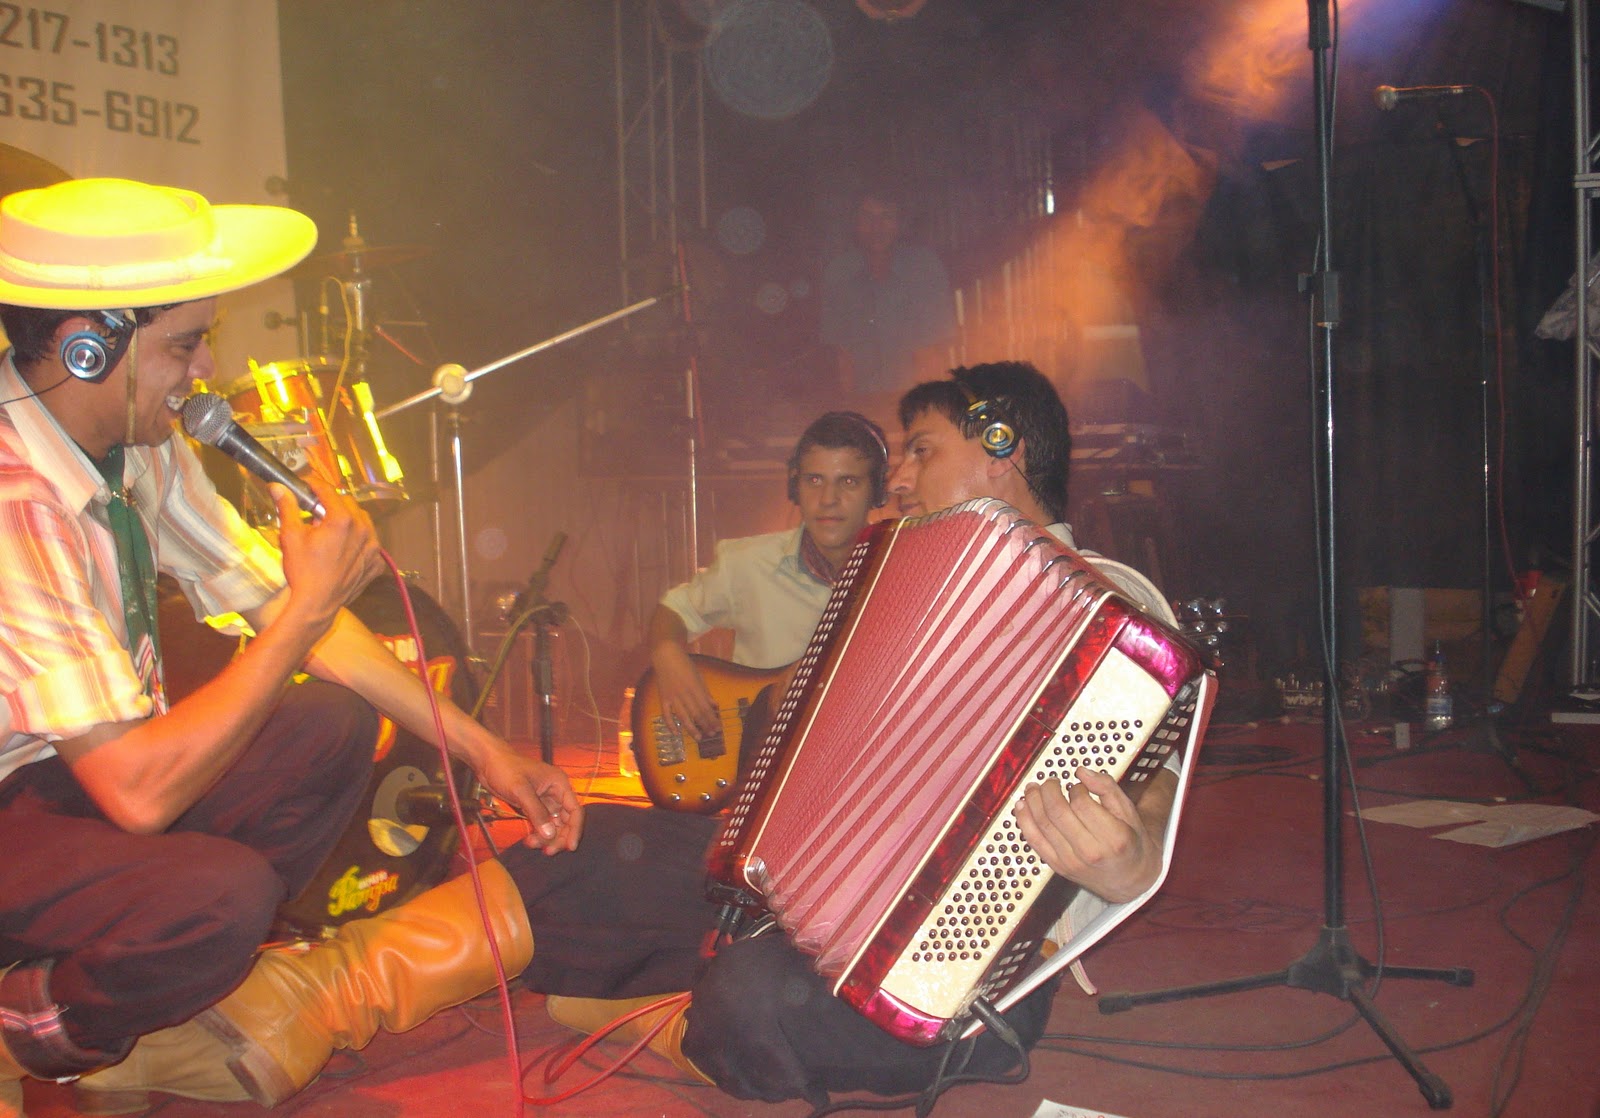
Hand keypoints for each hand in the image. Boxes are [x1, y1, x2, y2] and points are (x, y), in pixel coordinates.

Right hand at [272, 475, 383, 630]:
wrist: (316, 604)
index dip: (314, 485)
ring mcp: (372, 548)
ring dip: (348, 520)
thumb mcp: (290, 536)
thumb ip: (287, 507)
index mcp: (342, 520)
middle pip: (347, 504)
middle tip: (315, 514)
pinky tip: (343, 549)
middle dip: (331, 504)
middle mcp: (363, 530)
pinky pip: (369, 544)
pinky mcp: (375, 563)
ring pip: (362, 521)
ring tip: (329, 531)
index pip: (328, 491)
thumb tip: (278, 488)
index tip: (306, 485)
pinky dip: (358, 542)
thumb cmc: (303, 572)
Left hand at [474, 747, 583, 854]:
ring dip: (546, 837)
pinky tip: (528, 840)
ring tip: (531, 844)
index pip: (575, 810)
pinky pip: (541, 823)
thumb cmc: (506, 770)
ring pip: (553, 824)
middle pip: (566, 821)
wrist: (487, 762)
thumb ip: (537, 813)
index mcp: (559, 784)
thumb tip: (550, 835)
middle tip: (547, 851)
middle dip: (558, 837)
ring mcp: (545, 800)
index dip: (575, 829)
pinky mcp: (534, 805)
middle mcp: (556, 793)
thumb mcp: (521, 790)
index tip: (570, 847)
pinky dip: (537, 833)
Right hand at [650, 642, 718, 739]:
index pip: (706, 707)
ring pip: (683, 716)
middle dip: (705, 725)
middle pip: (697, 713)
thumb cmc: (685, 664)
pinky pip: (666, 714)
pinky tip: (676, 733)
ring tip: (699, 738)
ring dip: (692, 728)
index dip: (713, 719)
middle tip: (712, 734)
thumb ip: (705, 692)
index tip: (719, 728)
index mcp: (695, 688)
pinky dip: (670, 724)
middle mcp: (685, 694)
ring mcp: (673, 697)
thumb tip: (714, 706)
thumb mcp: (698, 676)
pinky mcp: (663, 698)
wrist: (666, 655)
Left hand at [1014, 768, 1166, 903]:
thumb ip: (1107, 788)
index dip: (1076, 788)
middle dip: (1048, 790)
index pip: (1082, 804)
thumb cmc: (1130, 843)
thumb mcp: (1129, 812)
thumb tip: (1081, 771)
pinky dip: (1024, 821)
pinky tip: (1021, 806)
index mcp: (1113, 837)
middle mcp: (1091, 852)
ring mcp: (1071, 862)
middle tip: (1050, 781)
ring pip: (1042, 824)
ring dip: (1033, 801)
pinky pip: (1034, 841)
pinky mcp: (1058, 867)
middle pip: (1057, 813)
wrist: (1130, 881)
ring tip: (1033, 788)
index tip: (1077, 785)